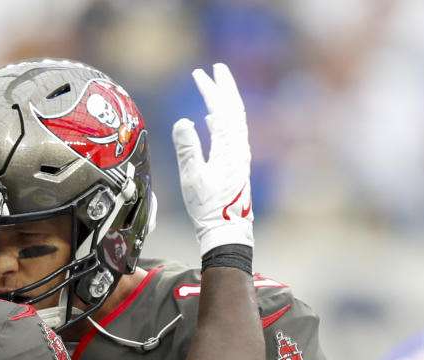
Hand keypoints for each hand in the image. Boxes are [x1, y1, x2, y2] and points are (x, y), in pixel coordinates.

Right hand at [172, 63, 252, 254]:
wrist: (227, 229)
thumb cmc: (208, 207)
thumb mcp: (193, 178)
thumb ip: (188, 148)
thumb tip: (184, 121)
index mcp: (228, 147)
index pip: (220, 109)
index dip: (210, 90)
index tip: (199, 74)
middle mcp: (238, 147)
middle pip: (234, 108)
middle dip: (225, 87)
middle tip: (217, 68)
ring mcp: (239, 154)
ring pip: (236, 119)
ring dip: (226, 100)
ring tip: (216, 87)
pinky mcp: (236, 163)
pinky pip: (233, 132)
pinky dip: (224, 119)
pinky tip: (213, 119)